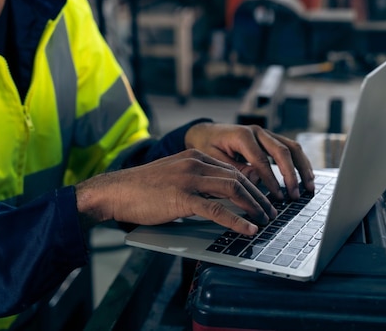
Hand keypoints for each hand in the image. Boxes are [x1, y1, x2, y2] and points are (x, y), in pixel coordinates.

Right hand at [74, 149, 277, 235]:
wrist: (115, 192)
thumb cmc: (142, 188)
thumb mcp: (173, 175)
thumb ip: (195, 181)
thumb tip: (218, 197)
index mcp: (194, 156)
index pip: (232, 169)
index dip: (251, 185)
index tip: (262, 199)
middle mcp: (195, 163)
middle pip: (237, 178)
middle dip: (258, 197)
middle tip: (270, 212)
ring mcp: (189, 179)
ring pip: (232, 189)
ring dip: (253, 206)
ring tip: (264, 220)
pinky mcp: (182, 198)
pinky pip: (216, 210)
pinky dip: (236, 220)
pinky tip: (248, 229)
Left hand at [184, 123, 314, 199]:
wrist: (205, 132)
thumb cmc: (207, 146)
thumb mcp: (214, 159)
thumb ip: (234, 169)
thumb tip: (256, 180)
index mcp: (242, 135)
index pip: (262, 160)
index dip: (271, 180)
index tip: (278, 197)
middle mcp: (257, 132)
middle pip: (282, 151)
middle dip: (291, 175)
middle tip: (294, 195)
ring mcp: (265, 133)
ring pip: (291, 147)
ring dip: (302, 167)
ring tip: (309, 186)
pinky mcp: (270, 138)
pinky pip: (290, 148)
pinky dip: (300, 162)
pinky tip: (306, 176)